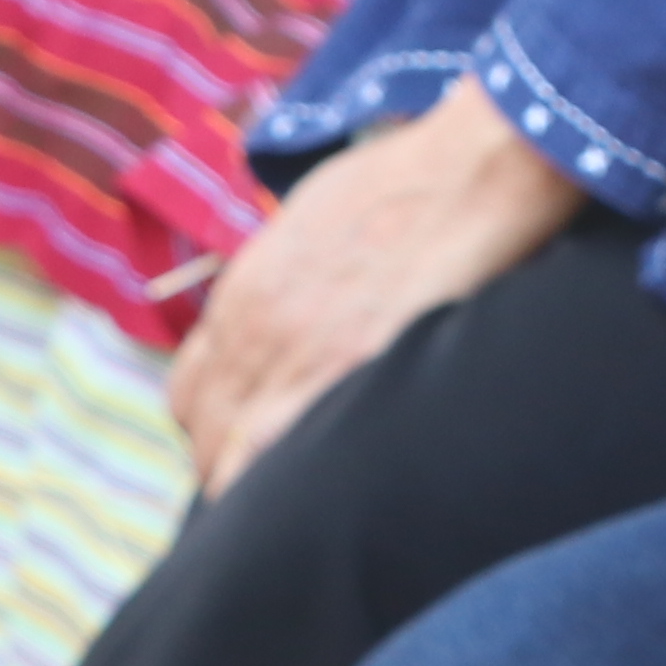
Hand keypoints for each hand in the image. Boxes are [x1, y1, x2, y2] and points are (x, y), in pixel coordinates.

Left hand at [161, 78, 586, 490]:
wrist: (474, 161)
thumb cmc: (413, 176)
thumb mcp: (318, 216)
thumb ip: (287, 274)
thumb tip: (295, 306)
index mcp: (245, 289)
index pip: (191, 391)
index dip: (218, 425)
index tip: (251, 439)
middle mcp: (252, 327)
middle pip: (204, 435)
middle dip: (230, 467)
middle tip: (280, 482)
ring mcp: (294, 354)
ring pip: (230, 459)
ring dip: (256, 483)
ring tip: (305, 504)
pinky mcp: (347, 371)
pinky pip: (277, 457)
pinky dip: (291, 487)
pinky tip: (325, 498)